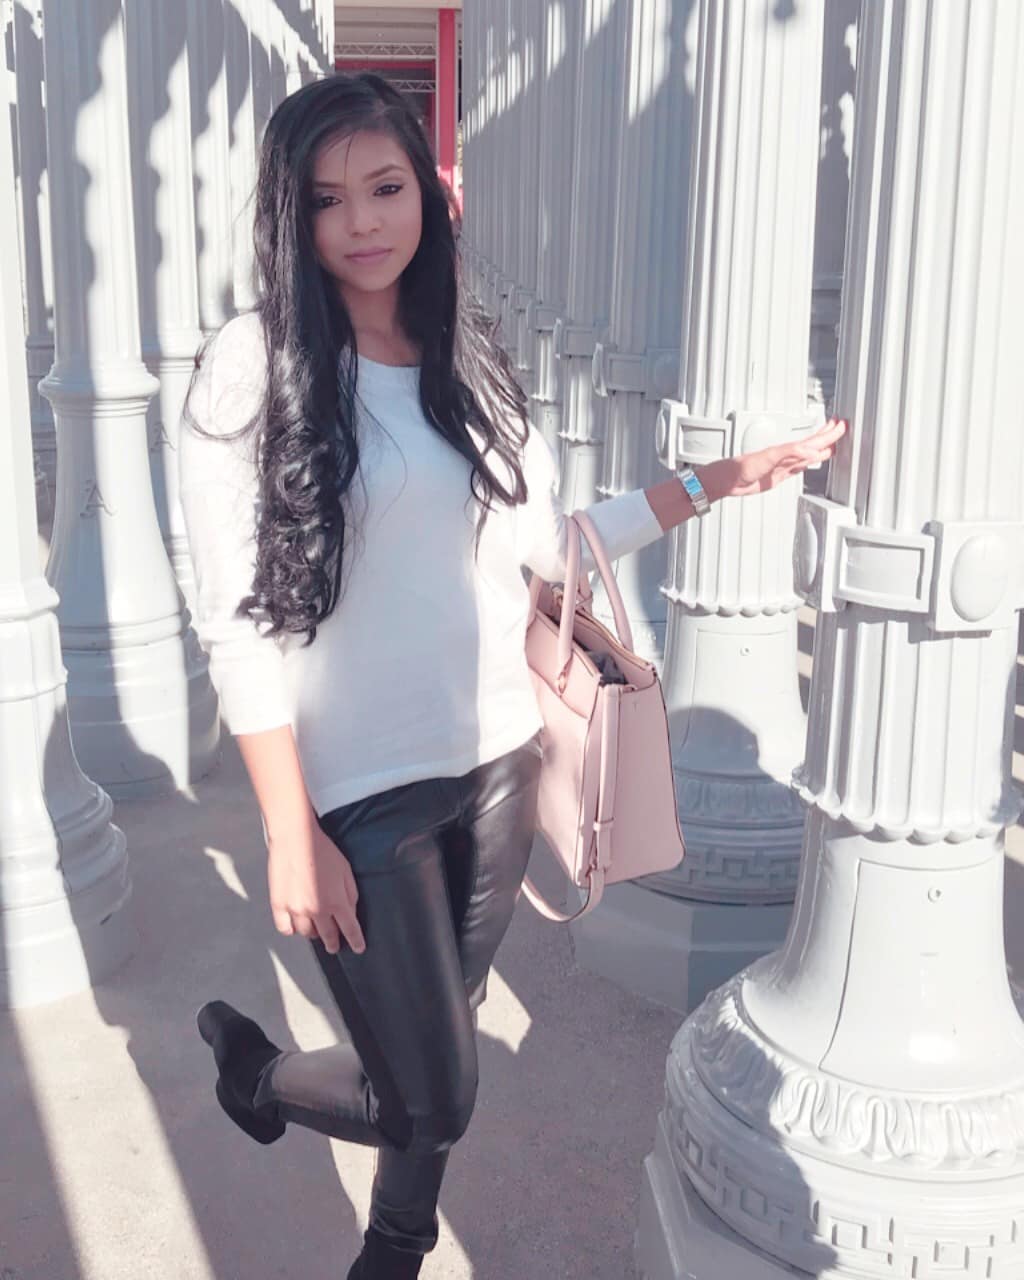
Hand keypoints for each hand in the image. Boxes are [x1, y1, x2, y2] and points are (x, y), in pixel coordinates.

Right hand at [266, 819, 366, 954]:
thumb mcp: (346, 871)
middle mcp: (316, 910)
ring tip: (315, 929)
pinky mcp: (279, 905)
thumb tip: (350, 913)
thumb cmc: (322, 851)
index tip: (358, 948)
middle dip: (333, 943)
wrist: (296, 839)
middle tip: (334, 946)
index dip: (356, 941)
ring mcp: (296, 909)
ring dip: (313, 933)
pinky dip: (291, 929)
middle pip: (327, 936)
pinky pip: (285, 928)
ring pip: (306, 933)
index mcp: (336, 901)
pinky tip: (295, 924)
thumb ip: (350, 894)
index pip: (350, 930)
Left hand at [708, 417, 846, 499]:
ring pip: (809, 454)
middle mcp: (787, 455)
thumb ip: (791, 453)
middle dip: (828, 436)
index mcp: (787, 449)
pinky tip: (814, 460)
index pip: (813, 440)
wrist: (729, 480)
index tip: (841, 425)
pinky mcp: (779, 475)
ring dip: (822, 447)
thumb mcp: (769, 458)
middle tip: (843, 426)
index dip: (827, 433)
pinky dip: (810, 462)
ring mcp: (784, 465)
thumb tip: (812, 452)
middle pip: (813, 443)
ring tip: (834, 441)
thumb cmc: (742, 467)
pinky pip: (800, 466)